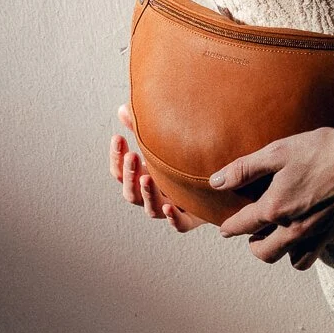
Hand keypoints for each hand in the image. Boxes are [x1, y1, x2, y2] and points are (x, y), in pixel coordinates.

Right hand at [110, 103, 206, 232]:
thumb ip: (142, 129)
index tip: (118, 137)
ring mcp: (170, 208)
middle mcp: (153, 196)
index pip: (121, 173)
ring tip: (147, 177)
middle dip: (129, 174)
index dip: (117, 157)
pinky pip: (179, 224)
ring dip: (147, 193)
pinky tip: (170, 206)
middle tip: (132, 156)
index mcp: (143, 179)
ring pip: (151, 208)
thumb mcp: (162, 145)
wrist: (217, 187)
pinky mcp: (190, 219)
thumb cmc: (183, 163)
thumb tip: (123, 108)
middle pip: (131, 192)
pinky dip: (173, 218)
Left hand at [213, 123, 333, 270]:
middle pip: (266, 253)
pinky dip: (315, 243)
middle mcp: (296, 231)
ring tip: (285, 237)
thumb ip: (245, 169)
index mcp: (275, 210)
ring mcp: (321, 236)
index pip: (243, 226)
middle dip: (255, 246)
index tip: (224, 230)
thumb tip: (216, 181)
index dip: (230, 228)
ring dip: (286, 252)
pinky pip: (323, 249)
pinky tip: (317, 226)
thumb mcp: (278, 152)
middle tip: (254, 236)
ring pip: (296, 260)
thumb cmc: (324, 150)